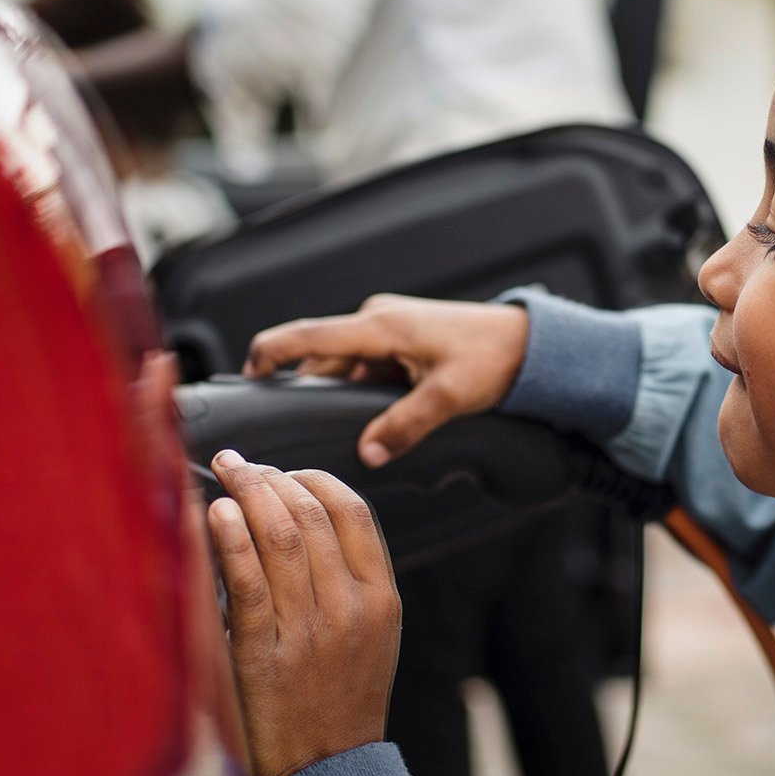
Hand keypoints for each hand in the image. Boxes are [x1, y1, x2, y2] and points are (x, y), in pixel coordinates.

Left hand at [206, 449, 400, 775]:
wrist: (324, 774)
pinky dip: (228, 538)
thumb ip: (351, 581)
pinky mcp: (262, 653)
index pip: (353, 512)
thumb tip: (305, 518)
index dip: (313, 478)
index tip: (283, 471)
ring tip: (224, 474)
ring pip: (279, 537)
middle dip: (270, 476)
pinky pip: (245, 579)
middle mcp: (349, 609)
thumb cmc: (340, 702)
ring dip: (247, 494)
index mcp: (382, 599)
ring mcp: (308, 631)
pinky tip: (213, 514)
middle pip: (311, 515)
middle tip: (240, 462)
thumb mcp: (371, 637)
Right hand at [243, 294, 529, 467]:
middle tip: (294, 431)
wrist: (527, 342)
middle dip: (307, 391)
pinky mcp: (399, 340)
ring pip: (343, 366)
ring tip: (340, 429)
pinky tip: (370, 417)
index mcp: (381, 326)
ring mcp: (387, 328)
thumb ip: (405, 426)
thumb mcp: (448, 397)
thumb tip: (367, 455)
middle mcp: (377, 320)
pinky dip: (359, 391)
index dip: (271, 352)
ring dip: (339, 395)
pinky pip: (364, 367)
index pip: (309, 336)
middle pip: (321, 358)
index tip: (247, 376)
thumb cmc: (492, 359)